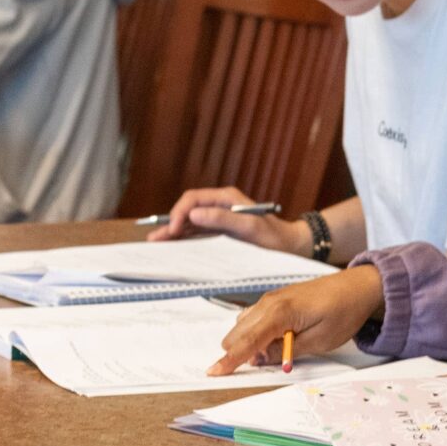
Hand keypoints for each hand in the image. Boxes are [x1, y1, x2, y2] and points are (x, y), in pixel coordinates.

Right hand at [149, 185, 310, 253]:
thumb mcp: (250, 228)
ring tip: (156, 243)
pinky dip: (184, 239)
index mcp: (226, 198)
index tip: (175, 229)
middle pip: (188, 211)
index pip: (194, 199)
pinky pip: (197, 234)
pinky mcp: (220, 233)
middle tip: (155, 239)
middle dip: (171, 223)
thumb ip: (222, 219)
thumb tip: (194, 215)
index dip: (180, 213)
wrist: (291, 247)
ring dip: (174, 232)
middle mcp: (220, 206)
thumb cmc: (274, 236)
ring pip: (190, 223)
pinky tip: (172, 247)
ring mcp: (219, 219)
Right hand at [207, 267, 384, 375]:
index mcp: (280, 312)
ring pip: (242, 325)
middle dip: (240, 353)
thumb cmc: (343, 313)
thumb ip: (287, 350)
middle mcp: (269, 303)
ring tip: (279, 350)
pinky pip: (253, 318)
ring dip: (248, 343)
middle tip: (269, 362)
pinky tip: (276, 339)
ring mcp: (270, 299)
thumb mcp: (319, 341)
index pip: (247, 341)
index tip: (213, 373)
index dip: (230, 360)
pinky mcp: (275, 300)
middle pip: (237, 333)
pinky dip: (255, 333)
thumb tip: (260, 359)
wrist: (357, 287)